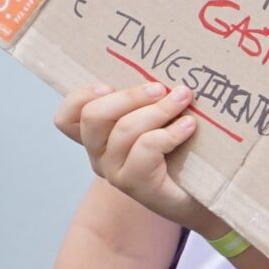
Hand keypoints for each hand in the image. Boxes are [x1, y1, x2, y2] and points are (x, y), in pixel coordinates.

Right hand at [55, 81, 209, 230]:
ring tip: (183, 99)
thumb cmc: (181, 152)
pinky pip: (146, 148)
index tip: (108, 84)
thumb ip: (148, 100)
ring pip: (124, 130)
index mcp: (97, 138)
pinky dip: (170, 132)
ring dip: (158, 110)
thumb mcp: (158, 120)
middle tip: (161, 88)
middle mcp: (99, 156)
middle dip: (129, 96)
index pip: (65, 119)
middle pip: (94, 116)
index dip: (80, 97)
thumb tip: (161, 70)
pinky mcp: (138, 185)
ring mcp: (115, 172)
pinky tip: (188, 126)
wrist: (203, 198)